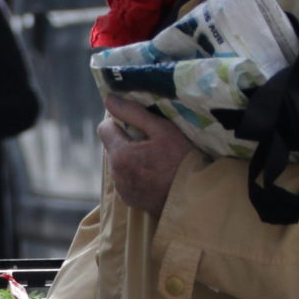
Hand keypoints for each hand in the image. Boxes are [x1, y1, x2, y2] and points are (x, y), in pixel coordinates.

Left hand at [97, 94, 188, 214]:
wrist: (194, 197)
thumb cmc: (182, 160)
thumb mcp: (163, 130)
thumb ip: (133, 113)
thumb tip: (109, 99)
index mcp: (120, 154)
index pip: (104, 129)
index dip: (119, 122)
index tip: (136, 123)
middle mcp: (115, 173)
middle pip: (112, 147)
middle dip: (126, 140)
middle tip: (151, 140)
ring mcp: (121, 189)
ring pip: (118, 164)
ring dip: (130, 158)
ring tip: (155, 158)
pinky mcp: (129, 199)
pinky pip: (125, 180)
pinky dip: (135, 174)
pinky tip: (154, 174)